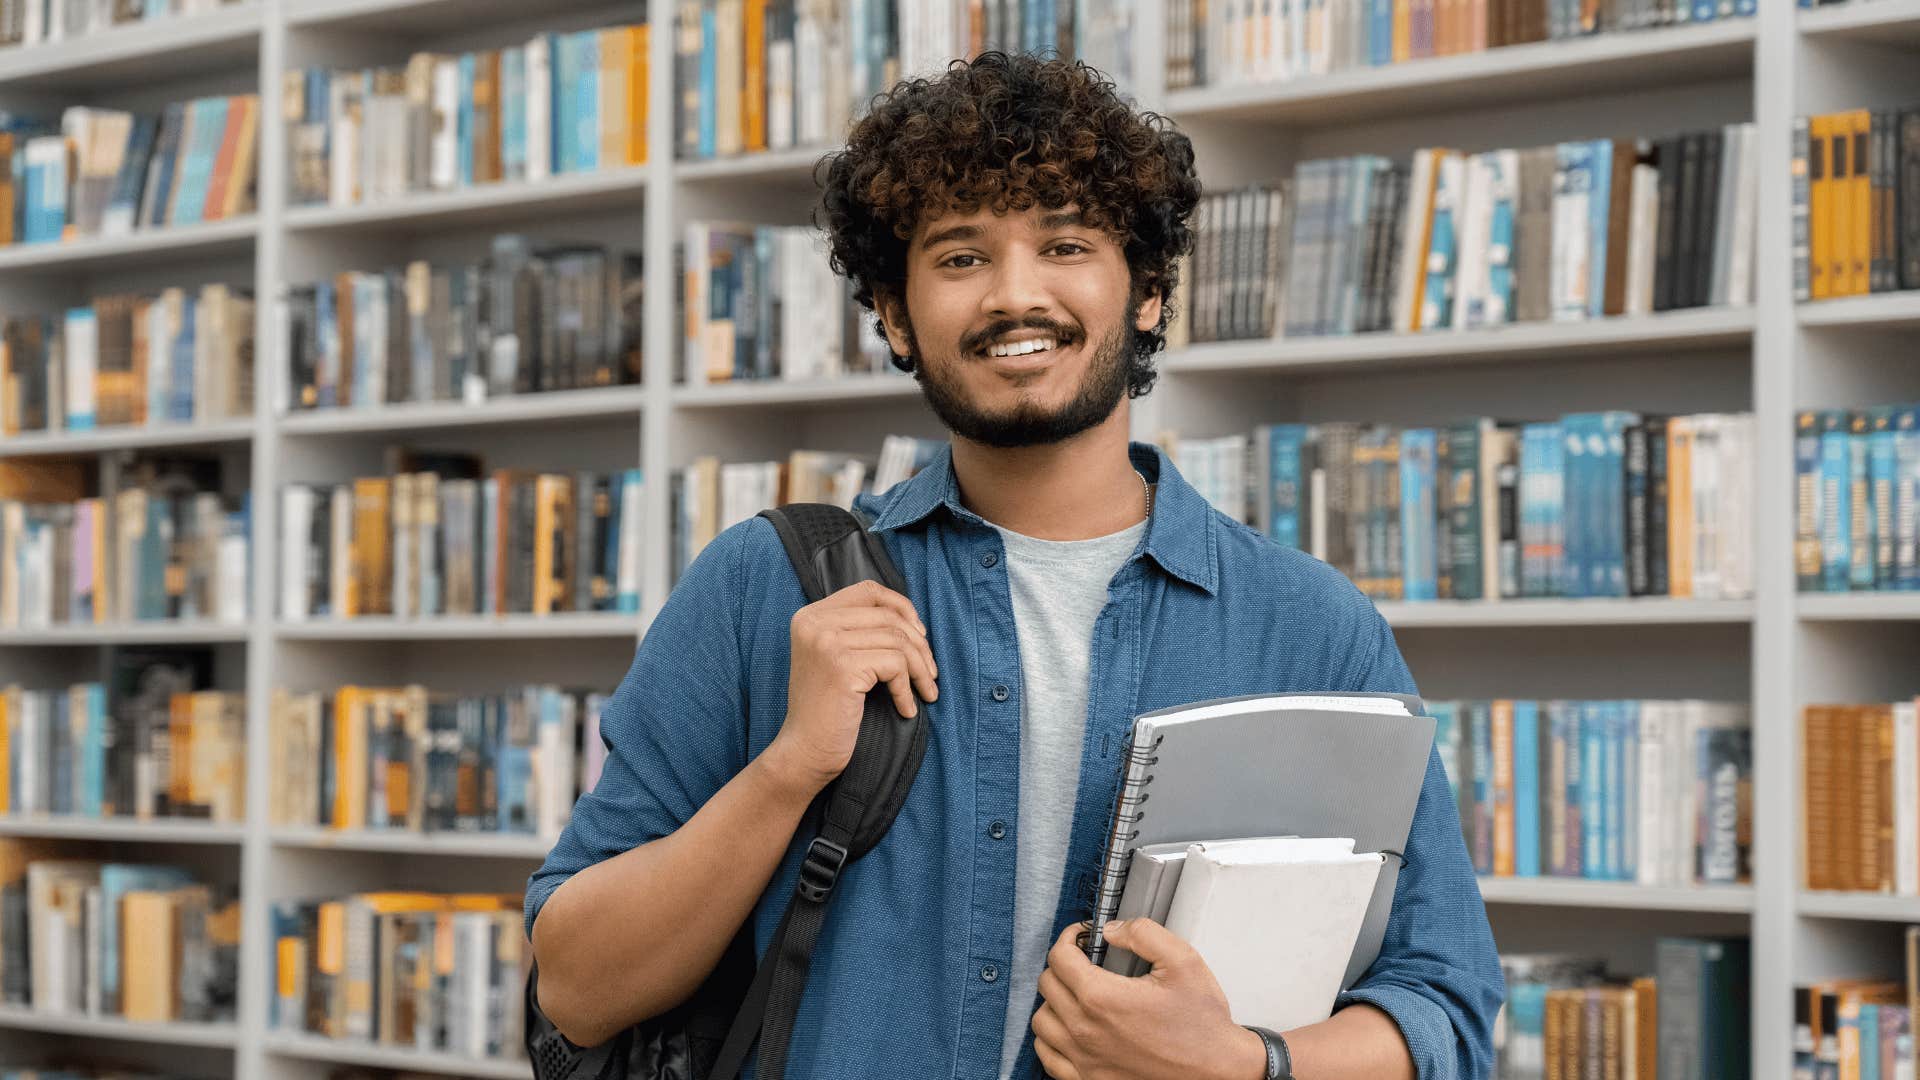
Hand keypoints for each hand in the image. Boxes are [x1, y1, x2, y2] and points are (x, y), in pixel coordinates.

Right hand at [766, 580, 937, 797]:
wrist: (805, 751)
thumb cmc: (826, 709)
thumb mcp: (836, 658)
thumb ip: (859, 631)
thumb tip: (912, 619)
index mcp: (810, 615)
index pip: (868, 591)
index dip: (901, 607)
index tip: (920, 635)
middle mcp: (814, 622)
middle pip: (888, 617)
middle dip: (919, 646)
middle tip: (930, 675)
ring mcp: (826, 642)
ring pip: (897, 641)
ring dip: (920, 670)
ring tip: (925, 692)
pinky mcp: (842, 666)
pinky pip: (895, 666)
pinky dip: (907, 689)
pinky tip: (906, 709)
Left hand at [1031, 920, 1266, 1079]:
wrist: (1216, 1071)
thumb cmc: (1201, 1023)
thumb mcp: (1183, 962)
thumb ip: (1143, 934)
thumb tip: (1111, 930)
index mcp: (1102, 998)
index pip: (1059, 958)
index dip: (1067, 938)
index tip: (1080, 937)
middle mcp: (1085, 1031)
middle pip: (1047, 985)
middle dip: (1062, 964)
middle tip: (1082, 960)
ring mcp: (1084, 1060)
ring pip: (1041, 1021)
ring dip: (1053, 1001)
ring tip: (1077, 993)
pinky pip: (1048, 1057)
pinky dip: (1052, 1038)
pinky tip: (1071, 1028)